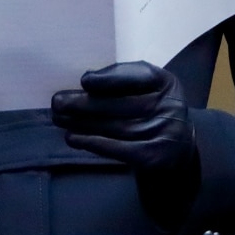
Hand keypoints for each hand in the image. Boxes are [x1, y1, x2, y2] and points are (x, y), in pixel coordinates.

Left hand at [50, 61, 194, 173]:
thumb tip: (87, 80)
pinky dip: (93, 142)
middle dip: (85, 103)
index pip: (139, 76)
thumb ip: (123, 81)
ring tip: (59, 119)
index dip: (110, 78)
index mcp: (166, 83)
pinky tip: (74, 137)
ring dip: (82, 123)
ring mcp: (165, 133)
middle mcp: (170, 106)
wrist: (177, 153)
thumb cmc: (151, 113)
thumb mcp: (146, 90)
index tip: (84, 81)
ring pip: (116, 126)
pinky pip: (119, 149)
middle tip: (57, 103)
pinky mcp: (154, 157)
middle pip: (122, 104)